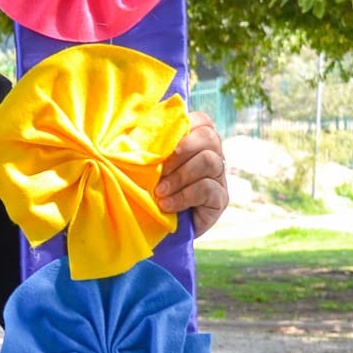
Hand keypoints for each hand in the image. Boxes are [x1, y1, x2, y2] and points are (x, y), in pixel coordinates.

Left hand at [156, 110, 228, 237]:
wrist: (154, 231)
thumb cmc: (146, 192)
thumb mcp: (144, 166)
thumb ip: (146, 147)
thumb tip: (132, 125)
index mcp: (195, 142)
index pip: (202, 120)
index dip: (183, 127)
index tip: (160, 145)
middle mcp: (212, 156)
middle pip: (209, 137)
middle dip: (181, 151)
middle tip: (160, 169)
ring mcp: (218, 178)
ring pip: (209, 161)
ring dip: (179, 176)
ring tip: (159, 191)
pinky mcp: (220, 199)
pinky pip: (208, 189)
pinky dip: (183, 196)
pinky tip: (167, 205)